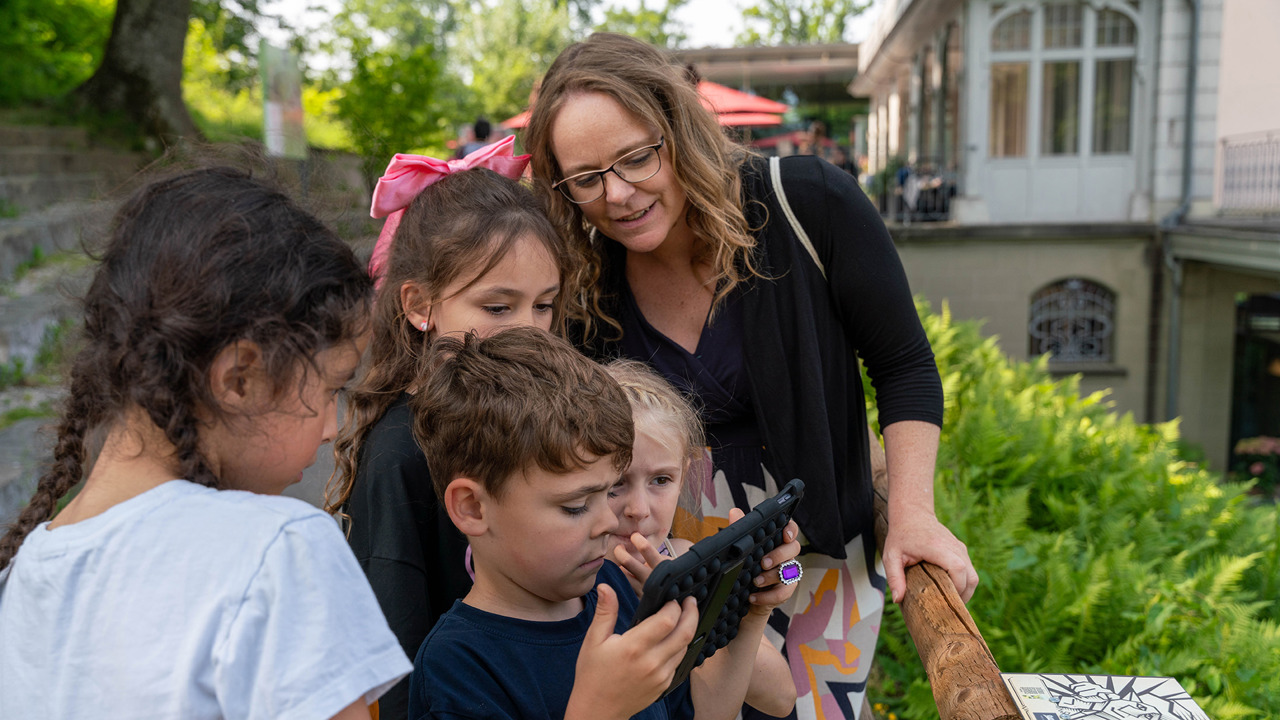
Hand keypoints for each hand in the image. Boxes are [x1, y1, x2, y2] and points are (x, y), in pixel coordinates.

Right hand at [565, 583, 698, 719]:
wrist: (598, 710)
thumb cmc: (593, 675)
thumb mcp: (594, 641)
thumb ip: (605, 612)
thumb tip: (606, 587)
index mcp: (633, 647)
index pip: (666, 620)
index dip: (674, 605)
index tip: (672, 597)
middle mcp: (651, 662)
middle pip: (685, 632)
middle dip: (691, 612)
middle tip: (690, 600)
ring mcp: (660, 675)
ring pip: (685, 647)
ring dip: (687, 629)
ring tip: (684, 616)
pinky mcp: (664, 685)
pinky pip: (679, 661)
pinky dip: (680, 646)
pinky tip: (674, 638)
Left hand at [612, 532, 667, 595]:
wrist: (677, 601)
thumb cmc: (670, 576)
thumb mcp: (668, 563)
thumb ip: (654, 555)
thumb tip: (636, 543)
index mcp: (662, 566)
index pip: (645, 548)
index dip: (637, 539)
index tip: (634, 536)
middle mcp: (650, 579)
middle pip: (627, 561)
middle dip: (620, 551)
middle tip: (619, 547)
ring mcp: (642, 591)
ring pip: (622, 573)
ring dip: (618, 565)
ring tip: (620, 562)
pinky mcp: (637, 600)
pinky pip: (623, 585)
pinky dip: (620, 578)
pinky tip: (623, 575)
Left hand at [733, 508, 800, 615]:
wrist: (744, 597)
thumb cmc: (746, 567)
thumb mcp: (741, 550)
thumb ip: (740, 530)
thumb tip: (735, 512)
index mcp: (777, 542)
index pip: (790, 530)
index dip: (791, 530)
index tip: (784, 535)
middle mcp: (786, 556)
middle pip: (794, 549)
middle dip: (778, 555)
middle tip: (762, 562)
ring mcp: (788, 573)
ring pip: (790, 571)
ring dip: (771, 576)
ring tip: (754, 581)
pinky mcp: (786, 591)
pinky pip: (783, 592)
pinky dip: (767, 596)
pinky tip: (753, 596)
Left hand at [882, 508, 977, 603]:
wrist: (913, 514)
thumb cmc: (901, 536)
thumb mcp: (891, 556)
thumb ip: (894, 577)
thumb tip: (898, 600)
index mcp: (938, 548)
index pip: (958, 569)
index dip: (956, 588)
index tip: (944, 601)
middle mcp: (954, 548)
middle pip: (971, 577)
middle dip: (962, 596)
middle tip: (947, 609)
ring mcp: (960, 548)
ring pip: (973, 576)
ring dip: (965, 591)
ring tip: (949, 602)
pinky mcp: (961, 550)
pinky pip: (970, 571)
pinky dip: (964, 583)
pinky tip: (950, 590)